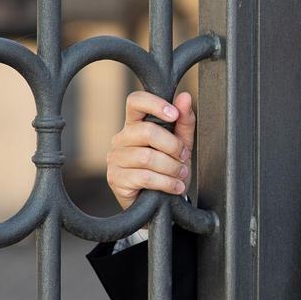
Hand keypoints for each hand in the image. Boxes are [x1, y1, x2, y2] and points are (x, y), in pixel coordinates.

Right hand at [106, 91, 196, 208]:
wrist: (160, 202)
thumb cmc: (168, 168)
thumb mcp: (181, 143)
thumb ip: (184, 121)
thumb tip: (185, 97)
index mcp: (135, 124)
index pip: (135, 101)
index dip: (155, 104)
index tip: (174, 114)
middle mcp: (121, 138)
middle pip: (146, 131)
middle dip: (173, 146)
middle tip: (184, 157)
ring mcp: (115, 158)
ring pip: (147, 157)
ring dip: (172, 168)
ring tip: (180, 174)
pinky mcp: (116, 179)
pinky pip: (145, 177)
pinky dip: (166, 183)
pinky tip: (174, 186)